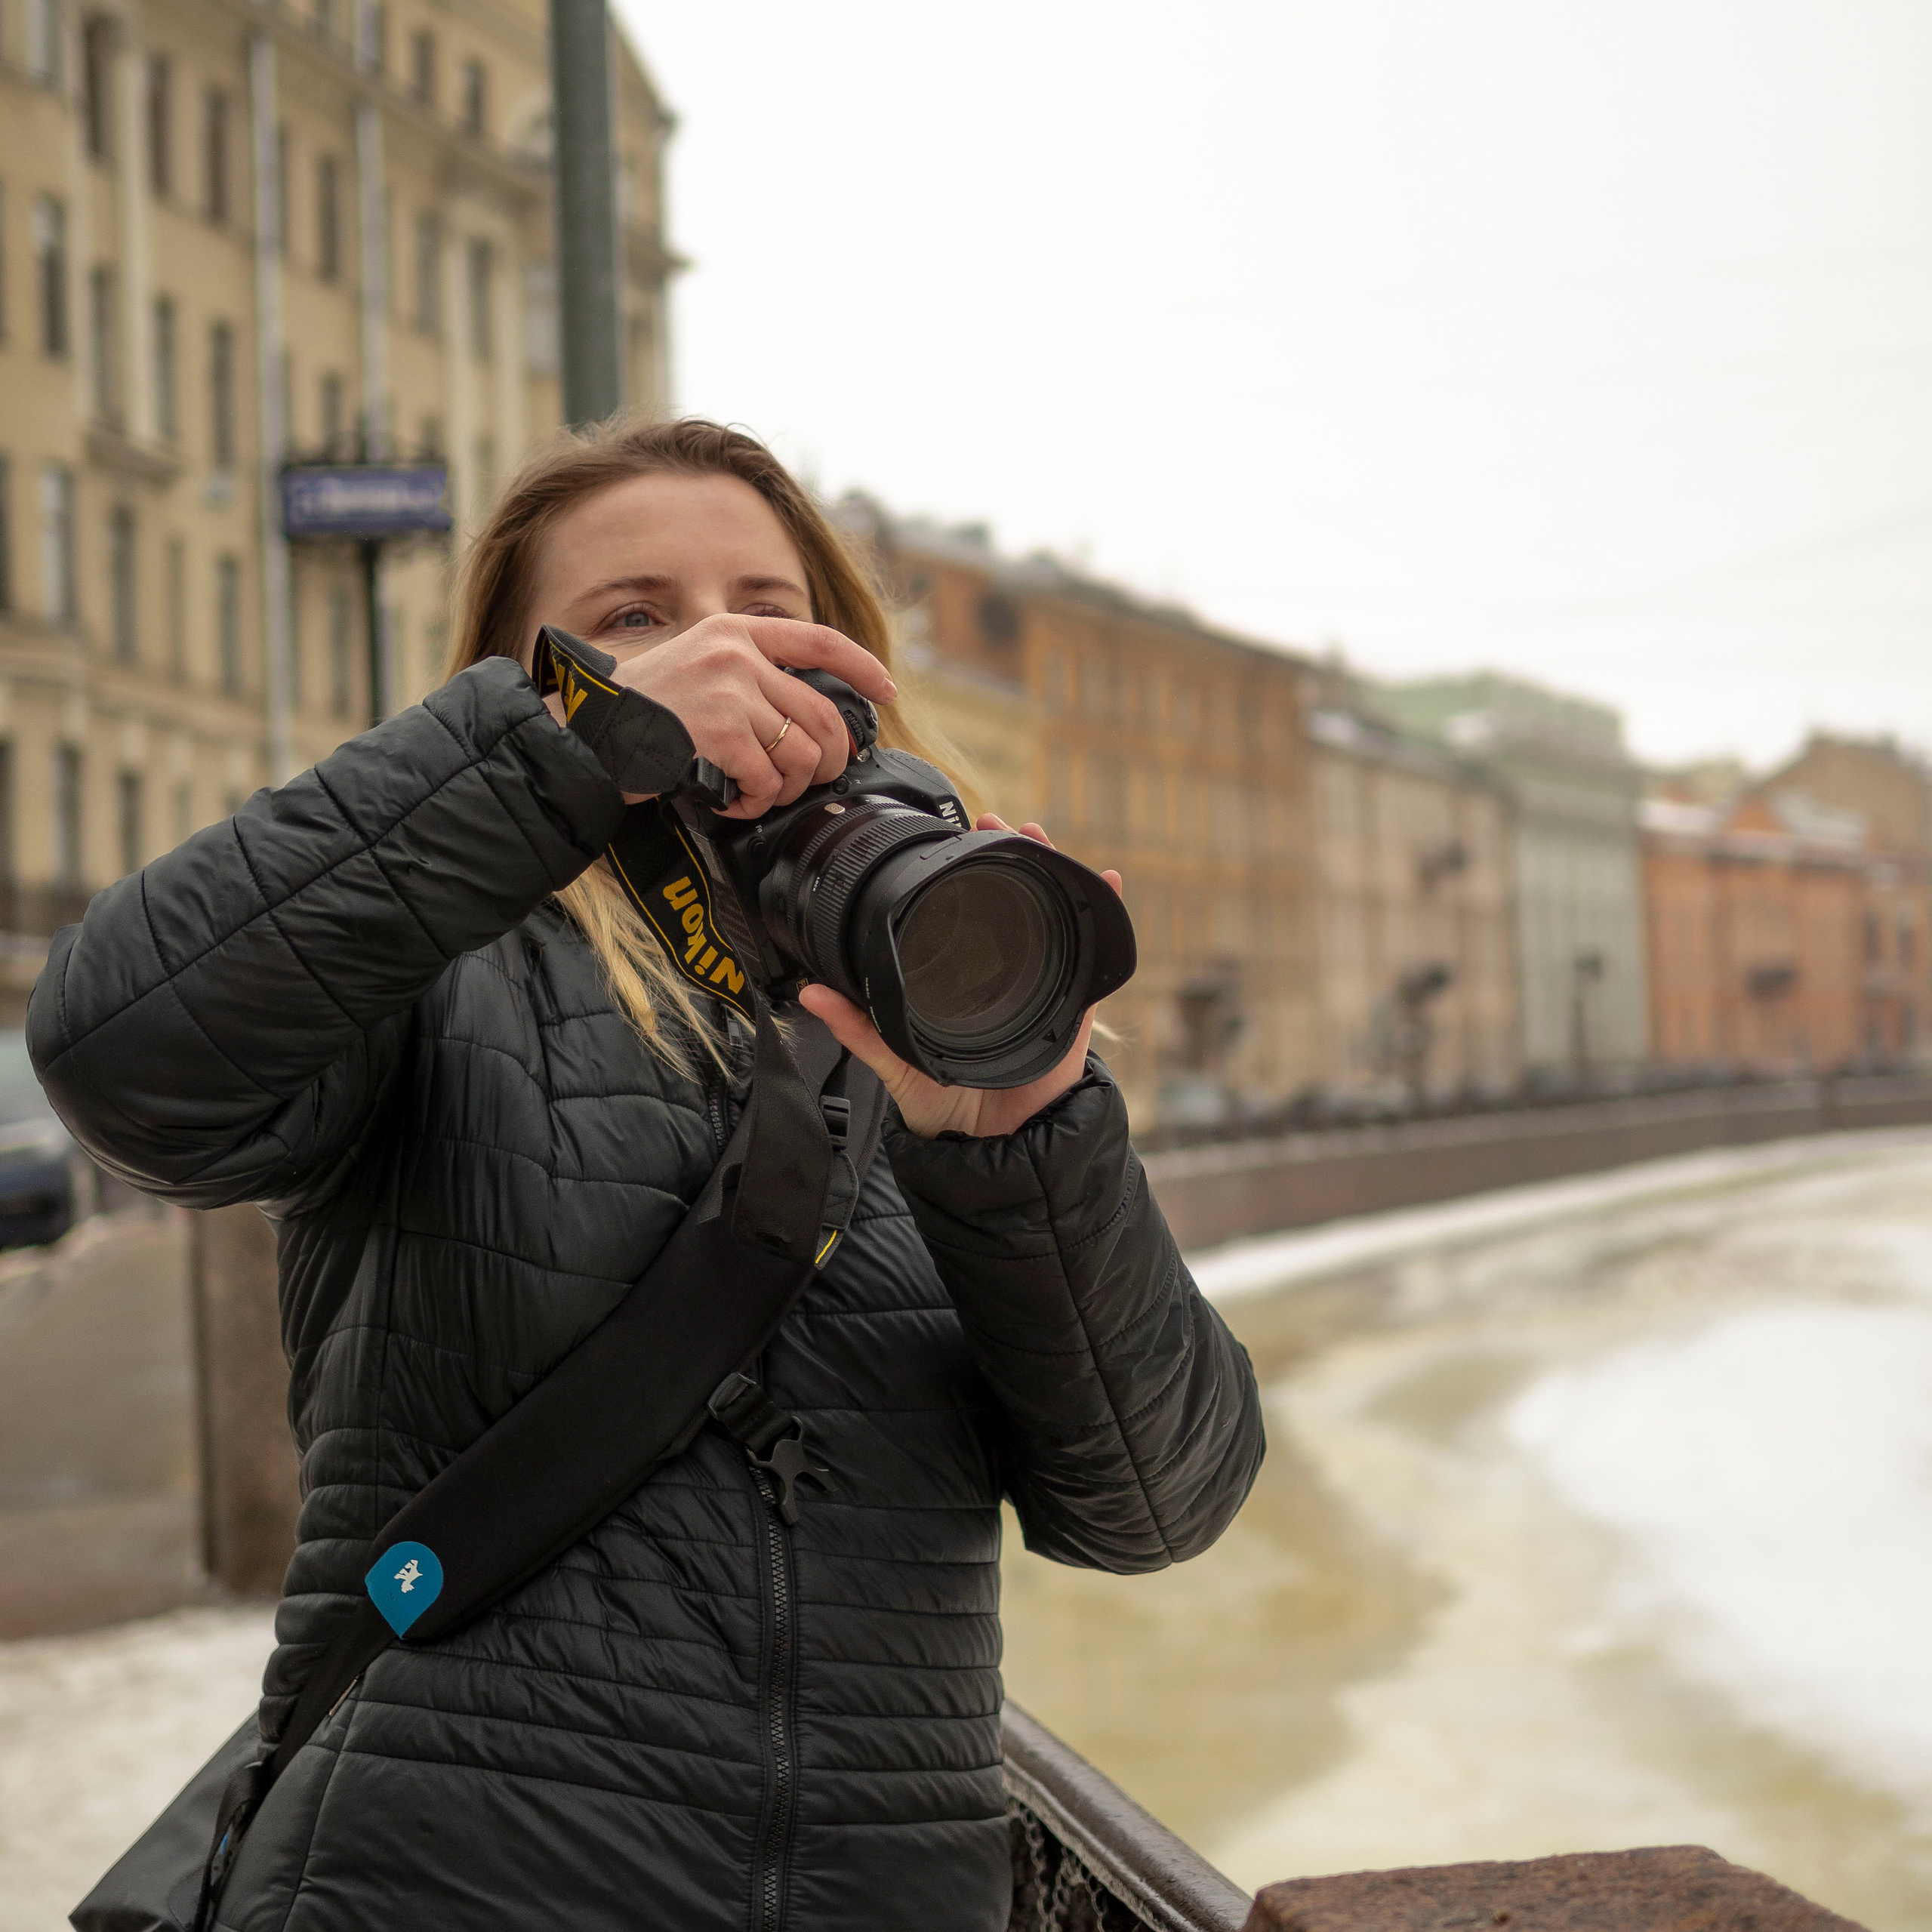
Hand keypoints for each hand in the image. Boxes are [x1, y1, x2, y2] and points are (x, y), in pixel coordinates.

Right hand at [539, 614, 896, 818]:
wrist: (585, 734)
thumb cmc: (639, 714)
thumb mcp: (694, 668)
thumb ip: (747, 677)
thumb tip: (807, 719)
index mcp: (733, 631)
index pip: (819, 640)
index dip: (863, 668)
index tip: (887, 692)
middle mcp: (735, 654)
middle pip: (822, 715)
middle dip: (825, 762)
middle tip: (802, 782)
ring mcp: (727, 689)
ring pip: (800, 754)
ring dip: (783, 789)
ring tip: (753, 793)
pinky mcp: (718, 729)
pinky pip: (767, 779)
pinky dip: (753, 803)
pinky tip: (728, 801)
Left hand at [798, 817, 1123, 1138]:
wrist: (991, 1151)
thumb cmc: (946, 1110)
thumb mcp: (895, 1062)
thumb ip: (857, 1029)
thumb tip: (809, 993)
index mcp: (963, 983)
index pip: (965, 917)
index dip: (962, 875)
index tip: (954, 837)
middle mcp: (1005, 979)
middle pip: (1013, 905)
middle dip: (1010, 858)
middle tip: (998, 822)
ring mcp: (1043, 990)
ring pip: (1053, 919)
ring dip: (1052, 872)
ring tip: (1041, 836)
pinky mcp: (1073, 1011)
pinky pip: (1093, 959)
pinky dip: (1107, 915)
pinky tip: (1109, 879)